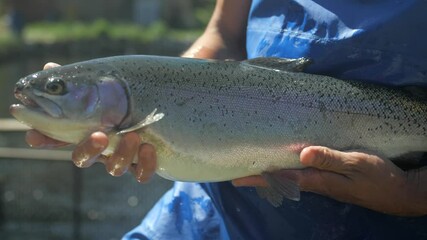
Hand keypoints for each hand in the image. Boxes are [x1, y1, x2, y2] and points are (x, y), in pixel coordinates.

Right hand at [25, 63, 156, 182]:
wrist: (159, 108)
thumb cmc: (124, 98)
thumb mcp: (102, 86)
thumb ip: (78, 81)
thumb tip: (50, 65)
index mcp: (86, 129)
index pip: (59, 137)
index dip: (46, 138)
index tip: (34, 136)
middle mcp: (102, 147)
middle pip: (83, 159)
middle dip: (88, 149)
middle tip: (99, 135)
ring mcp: (122, 157)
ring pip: (114, 168)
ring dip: (122, 155)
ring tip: (133, 136)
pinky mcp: (144, 164)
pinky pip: (142, 174)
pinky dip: (145, 164)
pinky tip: (149, 148)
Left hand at [232, 146, 426, 215]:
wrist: (400, 193)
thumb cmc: (380, 178)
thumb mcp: (357, 164)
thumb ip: (330, 159)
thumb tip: (301, 154)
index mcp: (319, 180)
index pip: (283, 178)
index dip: (259, 178)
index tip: (237, 178)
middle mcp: (318, 183)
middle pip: (283, 180)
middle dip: (261, 176)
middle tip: (239, 172)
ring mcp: (325, 183)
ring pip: (293, 177)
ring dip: (274, 173)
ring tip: (257, 166)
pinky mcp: (333, 180)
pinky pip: (305, 174)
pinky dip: (291, 170)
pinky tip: (289, 164)